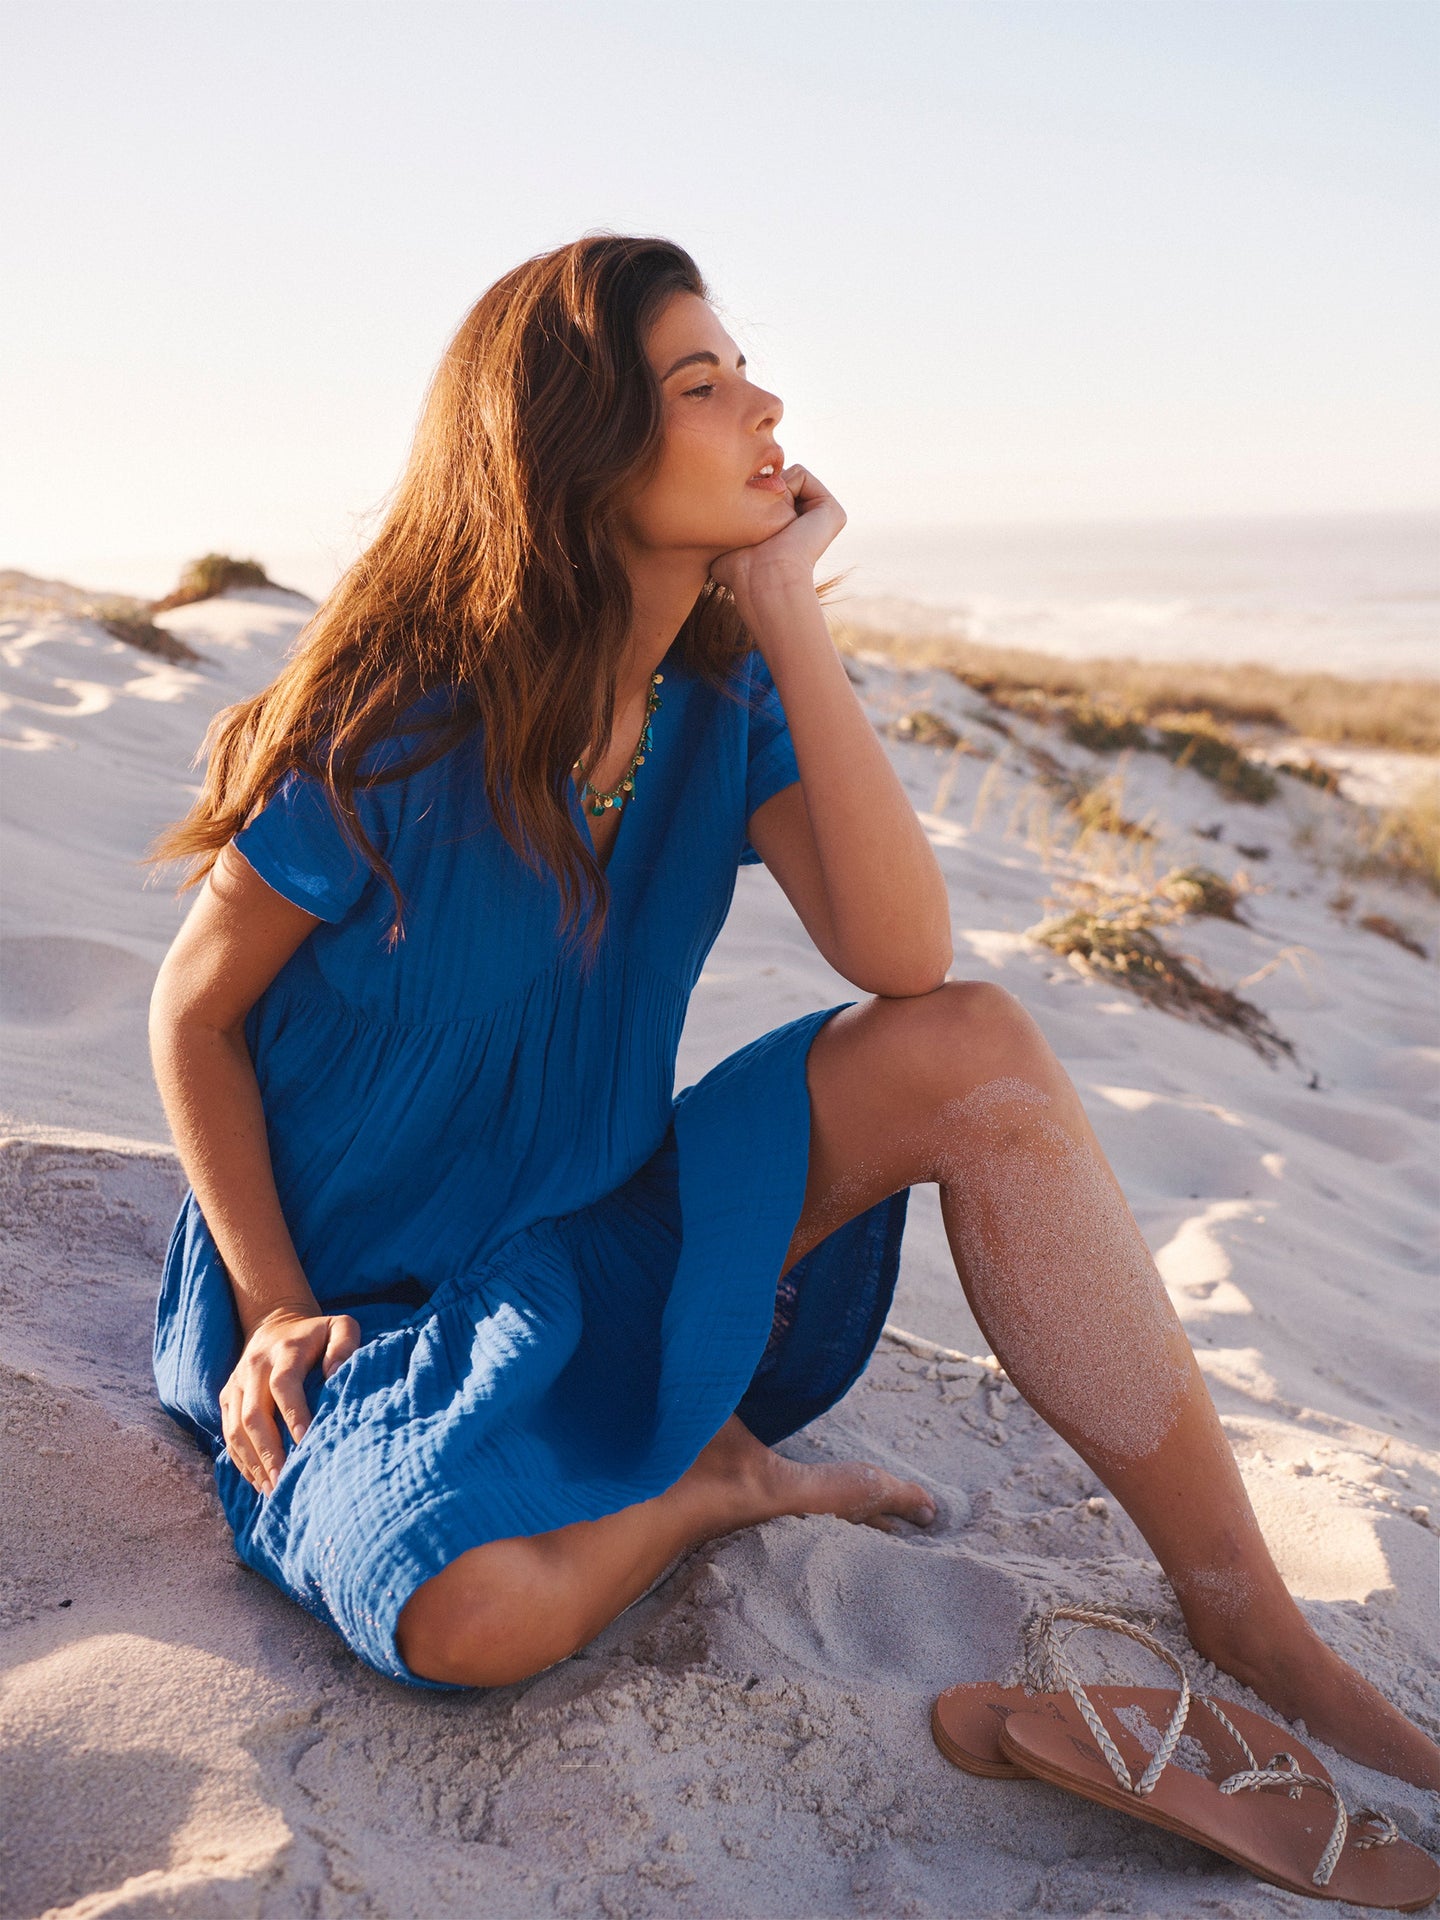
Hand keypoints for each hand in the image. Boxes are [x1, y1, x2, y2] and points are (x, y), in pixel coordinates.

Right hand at [219, 1304, 359, 1495]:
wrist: (274, 1323)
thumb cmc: (316, 1334)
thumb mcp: (339, 1326)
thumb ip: (344, 1345)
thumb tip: (335, 1375)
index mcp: (284, 1350)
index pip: (284, 1384)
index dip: (293, 1414)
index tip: (306, 1442)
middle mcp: (254, 1367)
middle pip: (254, 1414)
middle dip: (268, 1451)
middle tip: (284, 1482)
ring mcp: (236, 1383)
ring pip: (235, 1428)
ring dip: (252, 1462)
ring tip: (271, 1490)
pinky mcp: (226, 1396)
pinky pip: (227, 1432)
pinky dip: (240, 1459)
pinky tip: (258, 1481)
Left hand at [709, 464, 846, 605]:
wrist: (765, 577)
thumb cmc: (739, 566)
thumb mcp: (724, 539)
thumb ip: (723, 522)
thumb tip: (715, 516)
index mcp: (787, 531)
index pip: (760, 494)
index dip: (744, 500)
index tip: (742, 526)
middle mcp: (805, 523)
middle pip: (772, 482)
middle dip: (758, 492)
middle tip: (759, 526)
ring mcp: (820, 517)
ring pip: (785, 476)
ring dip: (770, 493)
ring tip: (773, 524)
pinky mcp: (833, 511)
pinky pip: (801, 474)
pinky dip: (786, 486)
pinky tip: (786, 517)